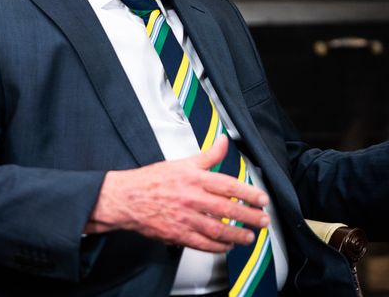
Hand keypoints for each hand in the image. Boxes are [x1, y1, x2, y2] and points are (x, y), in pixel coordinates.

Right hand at [85, 135, 270, 251]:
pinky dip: (218, 246)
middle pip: (227, 209)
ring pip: (217, 229)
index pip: (228, 185)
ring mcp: (185, 218)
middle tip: (262, 220)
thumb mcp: (182, 162)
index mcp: (193, 178)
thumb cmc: (151, 181)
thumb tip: (224, 142)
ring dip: (237, 235)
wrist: (126, 198)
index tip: (262, 199)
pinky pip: (203, 243)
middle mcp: (191, 198)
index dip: (248, 193)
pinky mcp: (178, 234)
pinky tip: (227, 245)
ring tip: (249, 237)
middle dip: (249, 217)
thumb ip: (207, 155)